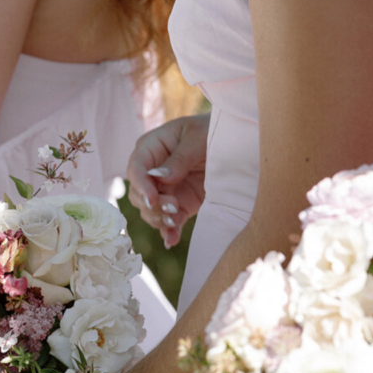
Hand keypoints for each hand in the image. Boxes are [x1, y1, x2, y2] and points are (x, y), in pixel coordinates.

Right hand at [127, 113, 208, 246]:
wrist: (235, 144)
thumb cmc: (214, 131)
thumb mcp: (199, 138)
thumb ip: (179, 159)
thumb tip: (160, 179)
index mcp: (152, 147)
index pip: (136, 168)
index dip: (141, 185)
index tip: (153, 199)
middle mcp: (153, 171)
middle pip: (138, 194)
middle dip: (152, 205)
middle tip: (172, 208)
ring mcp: (165, 190)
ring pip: (149, 211)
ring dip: (159, 219)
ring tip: (174, 222)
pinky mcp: (180, 205)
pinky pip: (169, 222)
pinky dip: (169, 231)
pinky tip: (172, 240)